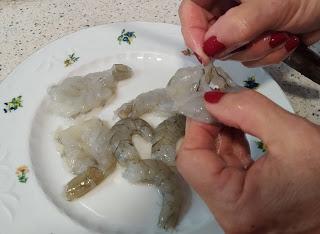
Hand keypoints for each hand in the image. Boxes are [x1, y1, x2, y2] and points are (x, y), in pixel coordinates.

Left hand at [177, 89, 319, 232]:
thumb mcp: (293, 135)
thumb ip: (247, 109)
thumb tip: (211, 98)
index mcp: (235, 205)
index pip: (191, 159)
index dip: (197, 126)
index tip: (209, 101)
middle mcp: (228, 214)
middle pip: (197, 162)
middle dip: (208, 127)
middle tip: (220, 101)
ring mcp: (234, 211)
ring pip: (210, 165)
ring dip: (218, 134)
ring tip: (232, 110)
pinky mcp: (243, 204)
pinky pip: (225, 170)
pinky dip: (230, 146)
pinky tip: (239, 126)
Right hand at [179, 0, 319, 65]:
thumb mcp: (272, 4)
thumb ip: (238, 24)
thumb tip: (210, 46)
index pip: (191, 10)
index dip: (193, 33)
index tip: (205, 55)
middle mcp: (228, 7)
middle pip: (210, 36)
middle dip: (236, 45)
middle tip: (260, 37)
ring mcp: (240, 25)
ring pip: (230, 52)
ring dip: (256, 50)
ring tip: (279, 34)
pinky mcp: (253, 39)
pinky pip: (248, 59)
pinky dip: (267, 55)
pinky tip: (284, 40)